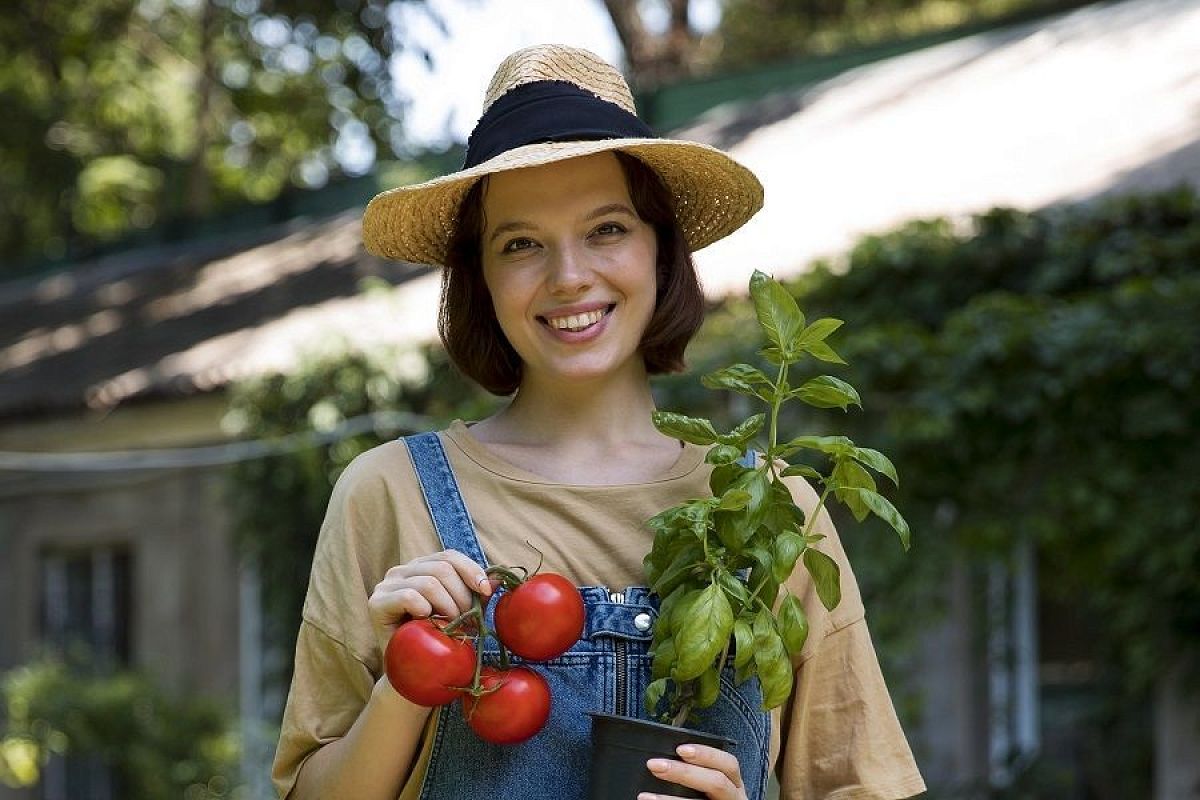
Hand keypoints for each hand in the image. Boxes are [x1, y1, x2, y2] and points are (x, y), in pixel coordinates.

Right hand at [367, 549, 492, 653]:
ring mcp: (386, 585)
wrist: (410, 675)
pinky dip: (425, 610)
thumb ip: (475, 594)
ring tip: (449, 626)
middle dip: (462, 596)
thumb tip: (499, 578)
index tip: (487, 592)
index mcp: (420, 568)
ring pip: (429, 582)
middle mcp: (401, 571)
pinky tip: (427, 623)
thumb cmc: (436, 642)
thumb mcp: (460, 614)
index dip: (471, 570)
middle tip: (466, 621)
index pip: (449, 556)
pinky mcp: (376, 603)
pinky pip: (409, 596)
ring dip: (447, 607)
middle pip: (442, 568)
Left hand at [641, 744, 747, 799]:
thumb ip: (696, 771)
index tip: (680, 749)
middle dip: (684, 773)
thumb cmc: (708, 796)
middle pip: (716, 782)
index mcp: (733, 783)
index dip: (706, 754)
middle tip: (656, 766)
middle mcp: (732, 797)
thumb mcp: (709, 783)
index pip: (728, 764)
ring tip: (647, 796)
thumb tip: (665, 760)